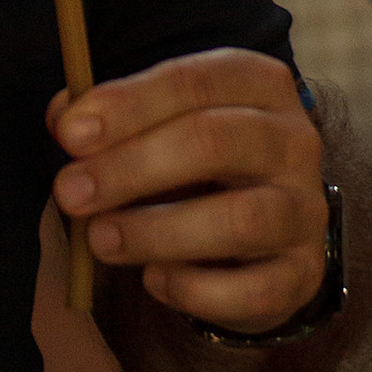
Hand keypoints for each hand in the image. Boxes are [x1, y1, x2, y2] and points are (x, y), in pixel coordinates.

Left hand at [51, 51, 325, 330]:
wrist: (261, 235)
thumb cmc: (198, 167)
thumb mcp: (159, 125)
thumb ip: (110, 117)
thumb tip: (65, 119)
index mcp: (261, 86)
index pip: (197, 81)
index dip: (129, 104)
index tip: (69, 134)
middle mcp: (295, 142)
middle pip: (216, 141)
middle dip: (131, 168)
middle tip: (69, 193)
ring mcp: (305, 210)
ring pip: (241, 219)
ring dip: (157, 231)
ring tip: (100, 240)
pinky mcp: (303, 273)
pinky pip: (253, 289)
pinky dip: (194, 289)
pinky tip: (154, 280)